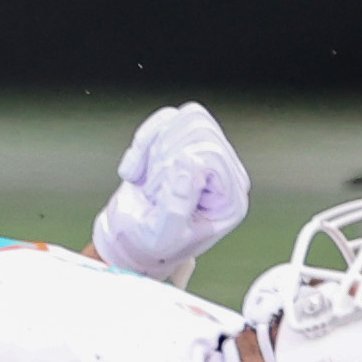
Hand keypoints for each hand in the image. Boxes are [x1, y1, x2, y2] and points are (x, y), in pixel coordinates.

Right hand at [89, 101, 249, 284]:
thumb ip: (177, 206)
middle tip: (152, 193)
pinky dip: (146, 138)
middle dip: (164, 160)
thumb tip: (187, 161)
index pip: (212, 156)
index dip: (176, 170)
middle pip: (201, 132)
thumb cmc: (151, 244)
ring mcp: (210, 153)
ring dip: (155, 148)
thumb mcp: (162, 236)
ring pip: (189, 118)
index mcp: (231, 200)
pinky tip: (138, 168)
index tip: (158, 200)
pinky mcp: (187, 141)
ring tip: (148, 180)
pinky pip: (170, 116)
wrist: (131, 238)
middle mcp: (227, 173)